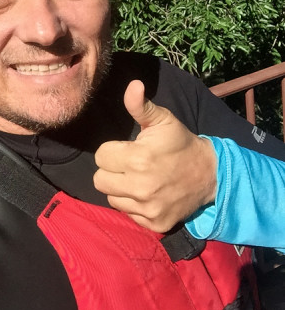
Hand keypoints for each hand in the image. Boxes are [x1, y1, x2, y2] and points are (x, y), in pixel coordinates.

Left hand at [93, 80, 216, 231]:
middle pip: (99, 180)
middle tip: (129, 166)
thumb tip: (133, 85)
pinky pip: (127, 214)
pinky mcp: (154, 224)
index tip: (127, 150)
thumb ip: (141, 106)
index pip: (100, 157)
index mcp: (138, 158)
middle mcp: (140, 186)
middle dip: (111, 171)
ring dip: (120, 189)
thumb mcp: (163, 121)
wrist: (210, 175)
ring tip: (139, 179)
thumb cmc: (180, 144)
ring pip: (111, 198)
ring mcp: (148, 208)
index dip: (112, 151)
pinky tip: (148, 195)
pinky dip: (134, 206)